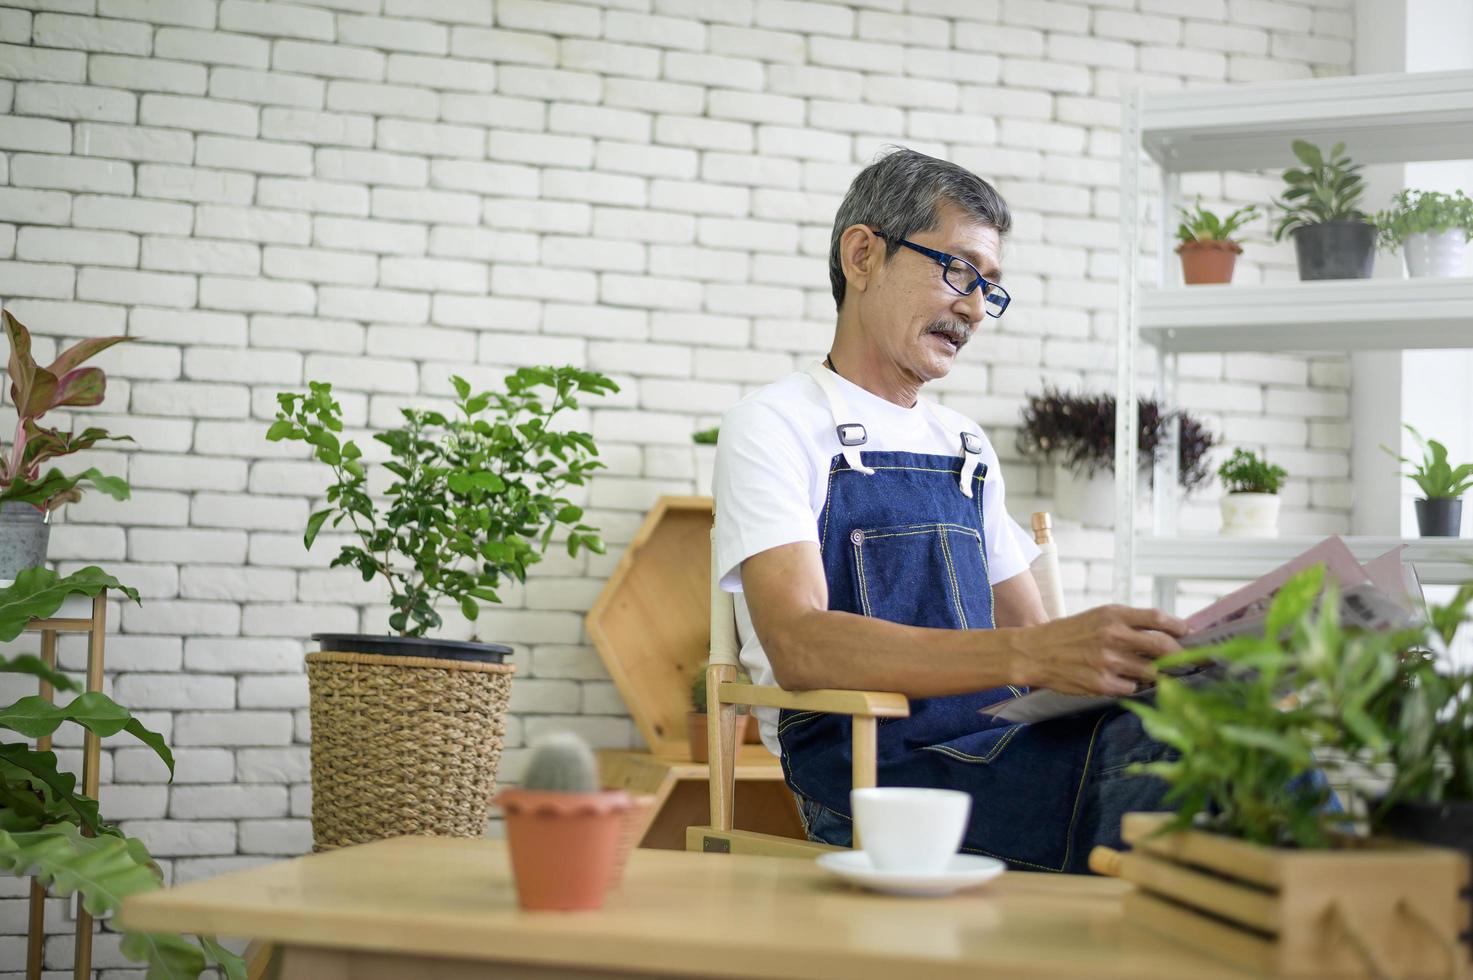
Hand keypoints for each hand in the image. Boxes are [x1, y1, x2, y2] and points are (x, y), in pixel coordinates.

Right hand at [1014, 605, 1189, 696]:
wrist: (1035, 652)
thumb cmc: (1069, 634)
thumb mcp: (1097, 617)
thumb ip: (1128, 622)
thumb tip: (1165, 633)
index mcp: (1113, 615)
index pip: (1158, 619)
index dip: (1178, 627)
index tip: (1187, 634)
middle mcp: (1113, 636)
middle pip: (1164, 647)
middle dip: (1180, 656)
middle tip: (1185, 660)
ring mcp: (1109, 662)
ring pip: (1152, 672)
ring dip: (1155, 674)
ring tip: (1149, 672)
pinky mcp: (1102, 684)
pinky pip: (1132, 688)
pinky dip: (1131, 686)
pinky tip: (1119, 680)